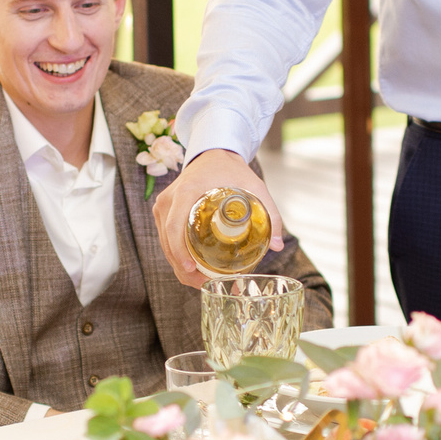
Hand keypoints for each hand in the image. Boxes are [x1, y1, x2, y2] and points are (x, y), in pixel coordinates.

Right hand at [153, 149, 284, 288]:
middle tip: (205, 284)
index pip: (173, 228)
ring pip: (165, 244)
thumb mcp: (255, 187)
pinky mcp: (163, 211)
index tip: (191, 270)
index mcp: (185, 193)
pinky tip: (193, 269)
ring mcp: (163, 206)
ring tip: (201, 281)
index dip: (179, 253)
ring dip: (179, 266)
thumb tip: (277, 246)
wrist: (212, 155)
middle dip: (183, 268)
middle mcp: (168, 200)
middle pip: (168, 242)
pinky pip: (166, 238)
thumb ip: (270, 213)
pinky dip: (177, 255)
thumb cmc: (231, 170)